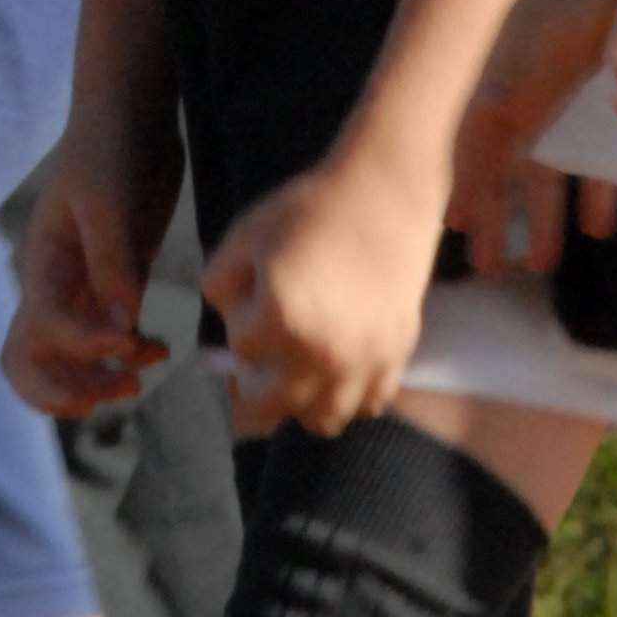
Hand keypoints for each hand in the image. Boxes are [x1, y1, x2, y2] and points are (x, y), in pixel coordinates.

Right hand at [3, 118, 177, 417]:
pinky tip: (158, 349)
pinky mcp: (109, 284)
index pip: (45, 329)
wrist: (130, 116)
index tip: (131, 341)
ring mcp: (78, 287)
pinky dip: (122, 357)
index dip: (83, 347)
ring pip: (59, 360)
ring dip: (92, 383)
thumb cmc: (113, 147)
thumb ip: (114, 261)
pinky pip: (100, 340)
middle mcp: (52, 284)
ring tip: (138, 379)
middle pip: (26, 362)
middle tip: (118, 390)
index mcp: (43, 264)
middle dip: (65, 390)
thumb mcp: (111, 199)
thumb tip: (120, 326)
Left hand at [203, 147, 435, 439]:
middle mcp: (322, 353)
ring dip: (303, 406)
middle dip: (253, 392)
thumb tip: (229, 323)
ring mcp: (364, 361)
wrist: (385, 195)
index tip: (252, 306)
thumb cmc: (311, 209)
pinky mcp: (396, 356)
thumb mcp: (245, 236)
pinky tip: (340, 372)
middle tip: (253, 375)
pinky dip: (351, 398)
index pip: (241, 352)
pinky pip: (370, 405)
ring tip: (298, 378)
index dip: (240, 328)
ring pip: (324, 420)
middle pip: (272, 407)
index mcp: (281, 320)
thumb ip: (220, 286)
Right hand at [449, 0, 616, 275]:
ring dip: (545, 215)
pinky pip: (597, 157)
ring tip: (543, 263)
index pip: (472, 151)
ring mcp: (569, 100)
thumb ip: (498, 117)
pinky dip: (595, 192)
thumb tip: (461, 172)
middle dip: (499, 215)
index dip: (464, 188)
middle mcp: (528, 97)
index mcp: (501, 88)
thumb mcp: (528, 64)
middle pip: (508, 167)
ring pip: (550, 169)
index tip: (451, 230)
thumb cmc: (574, 6)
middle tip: (494, 267)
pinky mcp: (608, 100)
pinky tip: (598, 226)